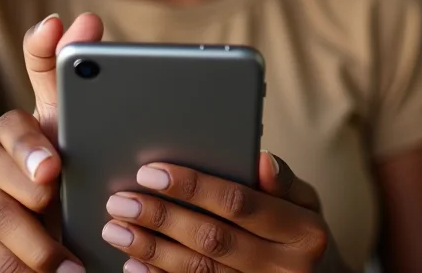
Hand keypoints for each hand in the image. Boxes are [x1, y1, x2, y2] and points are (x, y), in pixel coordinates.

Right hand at [0, 12, 103, 272]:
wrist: (1, 210)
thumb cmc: (45, 155)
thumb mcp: (59, 115)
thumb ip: (63, 68)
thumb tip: (81, 17)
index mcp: (9, 131)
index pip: (15, 132)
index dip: (32, 151)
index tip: (53, 168)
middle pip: (0, 191)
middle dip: (33, 215)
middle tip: (63, 238)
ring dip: (31, 255)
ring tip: (69, 272)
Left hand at [102, 151, 349, 272]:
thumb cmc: (299, 231)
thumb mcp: (305, 201)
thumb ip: (283, 180)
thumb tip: (262, 160)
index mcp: (302, 232)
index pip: (237, 203)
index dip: (192, 186)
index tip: (149, 173)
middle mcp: (285, 269)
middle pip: (212, 239)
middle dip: (161, 218)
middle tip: (120, 200)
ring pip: (199, 272)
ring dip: (151, 250)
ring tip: (116, 229)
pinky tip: (133, 267)